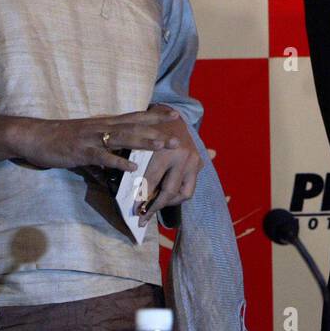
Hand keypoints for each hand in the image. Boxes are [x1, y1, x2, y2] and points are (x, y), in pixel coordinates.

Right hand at [3, 108, 179, 172]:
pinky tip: (133, 166)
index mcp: (104, 123)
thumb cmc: (60, 139)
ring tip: (164, 146)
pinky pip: (104, 157)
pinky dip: (119, 161)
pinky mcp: (82, 151)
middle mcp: (102, 126)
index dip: (155, 116)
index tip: (175, 115)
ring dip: (145, 141)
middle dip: (158, 129)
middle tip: (178, 134)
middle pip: (135, 125)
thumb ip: (103, 155)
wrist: (35, 136)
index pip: (135, 116)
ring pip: (124, 137)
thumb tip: (115, 168)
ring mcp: (93, 138)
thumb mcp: (86, 143)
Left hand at [135, 104, 202, 225]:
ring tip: (155, 207)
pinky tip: (167, 197)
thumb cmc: (150, 128)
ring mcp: (193, 161)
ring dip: (169, 203)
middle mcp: (182, 157)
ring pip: (184, 193)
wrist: (172, 113)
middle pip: (169, 191)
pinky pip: (190, 186)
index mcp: (164, 151)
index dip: (142, 198)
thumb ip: (136, 165)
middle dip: (154, 207)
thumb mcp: (140, 144)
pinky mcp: (199, 163)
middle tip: (143, 217)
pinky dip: (179, 194)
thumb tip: (130, 194)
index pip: (151, 181)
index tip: (135, 211)